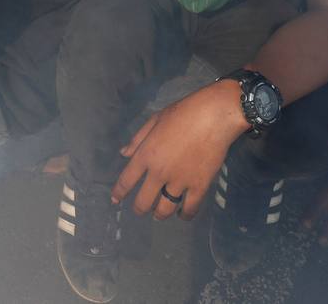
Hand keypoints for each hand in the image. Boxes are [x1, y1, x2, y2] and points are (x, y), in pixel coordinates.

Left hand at [111, 80, 247, 220]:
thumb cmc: (182, 113)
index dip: (119, 192)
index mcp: (146, 155)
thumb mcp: (155, 120)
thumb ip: (138, 139)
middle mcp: (159, 173)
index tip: (115, 200)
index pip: (127, 180)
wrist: (213, 117)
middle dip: (139, 208)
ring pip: (165, 209)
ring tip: (159, 215)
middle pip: (144, 201)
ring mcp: (180, 182)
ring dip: (160, 214)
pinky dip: (185, 215)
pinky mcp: (199, 186)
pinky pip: (190, 208)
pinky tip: (182, 214)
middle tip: (140, 209)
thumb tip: (123, 153)